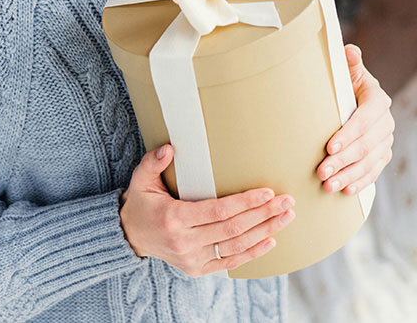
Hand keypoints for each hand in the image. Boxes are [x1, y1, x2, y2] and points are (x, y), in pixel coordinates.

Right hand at [119, 144, 294, 276]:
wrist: (129, 236)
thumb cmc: (141, 202)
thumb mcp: (141, 179)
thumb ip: (153, 162)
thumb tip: (170, 148)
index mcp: (174, 218)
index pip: (218, 211)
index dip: (245, 202)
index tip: (267, 192)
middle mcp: (185, 242)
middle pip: (233, 229)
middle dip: (263, 215)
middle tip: (287, 202)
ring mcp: (191, 259)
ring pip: (236, 246)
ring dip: (265, 232)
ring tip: (285, 217)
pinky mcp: (196, 269)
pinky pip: (229, 262)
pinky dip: (252, 253)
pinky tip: (271, 239)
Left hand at [317, 44, 394, 195]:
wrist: (356, 98)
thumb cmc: (345, 83)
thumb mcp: (347, 71)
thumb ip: (349, 62)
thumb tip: (349, 51)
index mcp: (377, 99)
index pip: (365, 119)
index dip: (348, 134)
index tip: (328, 147)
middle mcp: (386, 122)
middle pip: (365, 145)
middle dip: (343, 160)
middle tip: (321, 172)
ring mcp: (386, 141)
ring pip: (369, 162)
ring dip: (349, 175)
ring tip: (329, 185)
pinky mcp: (383, 155)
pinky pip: (374, 171)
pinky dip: (361, 182)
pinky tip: (346, 191)